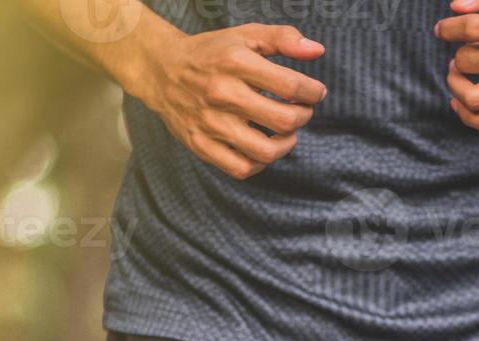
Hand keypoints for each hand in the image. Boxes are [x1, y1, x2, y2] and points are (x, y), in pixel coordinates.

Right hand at [133, 23, 326, 179]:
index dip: (312, 92)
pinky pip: (240, 169)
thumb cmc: (212, 53)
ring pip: (264, 151)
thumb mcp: (246, 34)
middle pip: (283, 120)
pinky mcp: (201, 145)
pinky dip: (259, 164)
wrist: (162, 70)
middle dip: (303, 116)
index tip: (314, 92)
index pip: (290, 86)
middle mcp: (223, 93)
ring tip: (286, 133)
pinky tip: (263, 148)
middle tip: (301, 110)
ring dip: (286, 144)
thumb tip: (316, 51)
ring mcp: (210, 123)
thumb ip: (283, 38)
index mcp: (236, 62)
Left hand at [435, 0, 478, 133]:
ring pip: (474, 99)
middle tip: (462, 51)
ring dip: (455, 85)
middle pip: (468, 62)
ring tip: (457, 74)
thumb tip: (454, 8)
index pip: (471, 30)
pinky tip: (458, 102)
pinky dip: (467, 116)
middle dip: (457, 54)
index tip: (442, 29)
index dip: (448, 28)